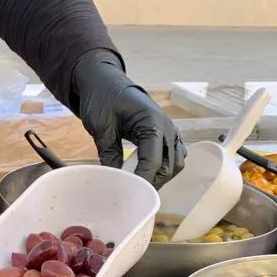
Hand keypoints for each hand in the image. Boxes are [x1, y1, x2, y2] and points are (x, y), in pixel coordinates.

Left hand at [71, 49, 185, 187]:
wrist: (106, 82)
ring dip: (160, 177)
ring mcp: (170, 130)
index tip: (131, 194)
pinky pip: (174, 157)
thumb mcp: (101, 126)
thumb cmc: (102, 98)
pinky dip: (164, 169)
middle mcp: (167, 127)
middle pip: (169, 165)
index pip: (154, 160)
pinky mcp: (166, 134)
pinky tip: (147, 174)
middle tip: (132, 193)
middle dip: (152, 182)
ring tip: (139, 185)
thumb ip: (109, 153)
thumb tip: (114, 180)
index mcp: (153, 122)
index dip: (143, 180)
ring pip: (176, 164)